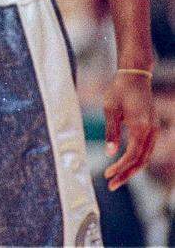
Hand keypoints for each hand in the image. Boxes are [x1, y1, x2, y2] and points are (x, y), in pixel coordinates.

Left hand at [103, 71, 156, 190]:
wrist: (135, 76)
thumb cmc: (119, 90)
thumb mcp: (110, 109)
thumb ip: (111, 132)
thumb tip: (110, 153)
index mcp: (141, 127)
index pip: (132, 155)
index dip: (120, 167)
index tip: (107, 175)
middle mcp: (151, 131)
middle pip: (142, 161)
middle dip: (127, 174)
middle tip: (112, 184)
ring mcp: (154, 131)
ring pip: (146, 157)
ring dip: (132, 169)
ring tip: (116, 178)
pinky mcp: (152, 129)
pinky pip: (147, 150)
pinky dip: (137, 159)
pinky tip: (124, 164)